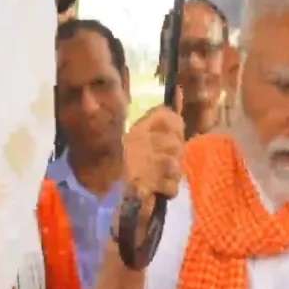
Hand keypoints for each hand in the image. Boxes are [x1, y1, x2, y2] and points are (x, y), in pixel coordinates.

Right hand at [121, 98, 184, 242]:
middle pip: (176, 142)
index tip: (173, 136)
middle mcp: (140, 141)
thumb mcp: (139, 137)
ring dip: (171, 175)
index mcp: (137, 128)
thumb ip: (162, 116)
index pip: (167, 115)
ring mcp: (144, 162)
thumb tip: (178, 91)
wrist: (110, 197)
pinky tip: (156, 190)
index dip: (176, 127)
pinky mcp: (147, 183)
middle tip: (162, 164)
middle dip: (175, 156)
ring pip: (176, 165)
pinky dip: (168, 190)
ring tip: (157, 178)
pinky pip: (172, 185)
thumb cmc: (126, 166)